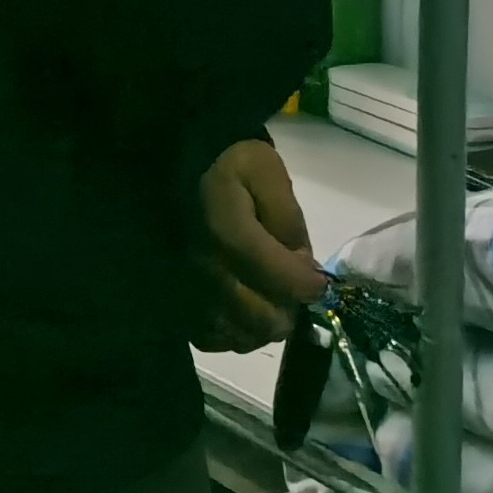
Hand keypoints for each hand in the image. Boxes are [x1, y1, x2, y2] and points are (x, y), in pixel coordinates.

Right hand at [192, 133, 325, 349]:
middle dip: (289, 309)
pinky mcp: (173, 295)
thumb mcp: (268, 174)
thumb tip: (304, 268)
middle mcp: (205, 268)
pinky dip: (230, 333)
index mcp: (229, 234)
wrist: (173, 156)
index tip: (320, 280)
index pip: (286, 282)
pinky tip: (240, 314)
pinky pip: (208, 336)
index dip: (311, 287)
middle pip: (265, 318)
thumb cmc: (225, 162)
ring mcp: (185, 286)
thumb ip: (290, 221)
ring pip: (239, 334)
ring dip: (262, 325)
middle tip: (293, 291)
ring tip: (269, 303)